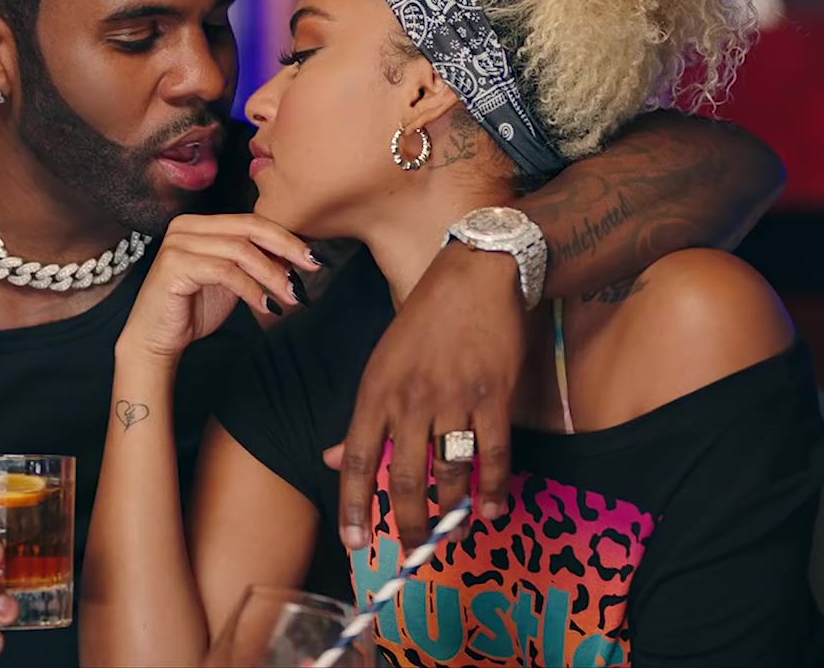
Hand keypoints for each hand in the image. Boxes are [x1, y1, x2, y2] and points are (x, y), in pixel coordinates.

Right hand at [117, 214, 318, 363]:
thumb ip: (256, 263)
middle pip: (249, 228)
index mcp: (201, 224)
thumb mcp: (233, 281)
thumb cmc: (193, 309)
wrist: (157, 338)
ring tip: (290, 295)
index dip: (286, 237)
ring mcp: (178, 243)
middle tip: (311, 267)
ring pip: (240, 250)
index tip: (313, 257)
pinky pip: (225, 271)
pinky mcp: (174, 264)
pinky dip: (251, 288)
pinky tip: (265, 305)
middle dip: (285, 248)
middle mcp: (187, 226)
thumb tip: (295, 257)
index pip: (252, 222)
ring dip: (272, 274)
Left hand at [331, 243, 523, 550]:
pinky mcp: (493, 397)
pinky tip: (491, 511)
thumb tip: (329, 459)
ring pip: (449, 472)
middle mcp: (410, 399)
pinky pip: (494, 455)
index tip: (353, 541)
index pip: (354, 458)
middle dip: (407, 521)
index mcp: (376, 390)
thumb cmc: (425, 319)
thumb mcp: (381, 362)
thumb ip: (362, 416)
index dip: (352, 505)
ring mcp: (454, 399)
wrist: (476, 275)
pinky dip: (494, 489)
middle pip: (403, 476)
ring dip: (451, 508)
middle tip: (413, 548)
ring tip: (452, 528)